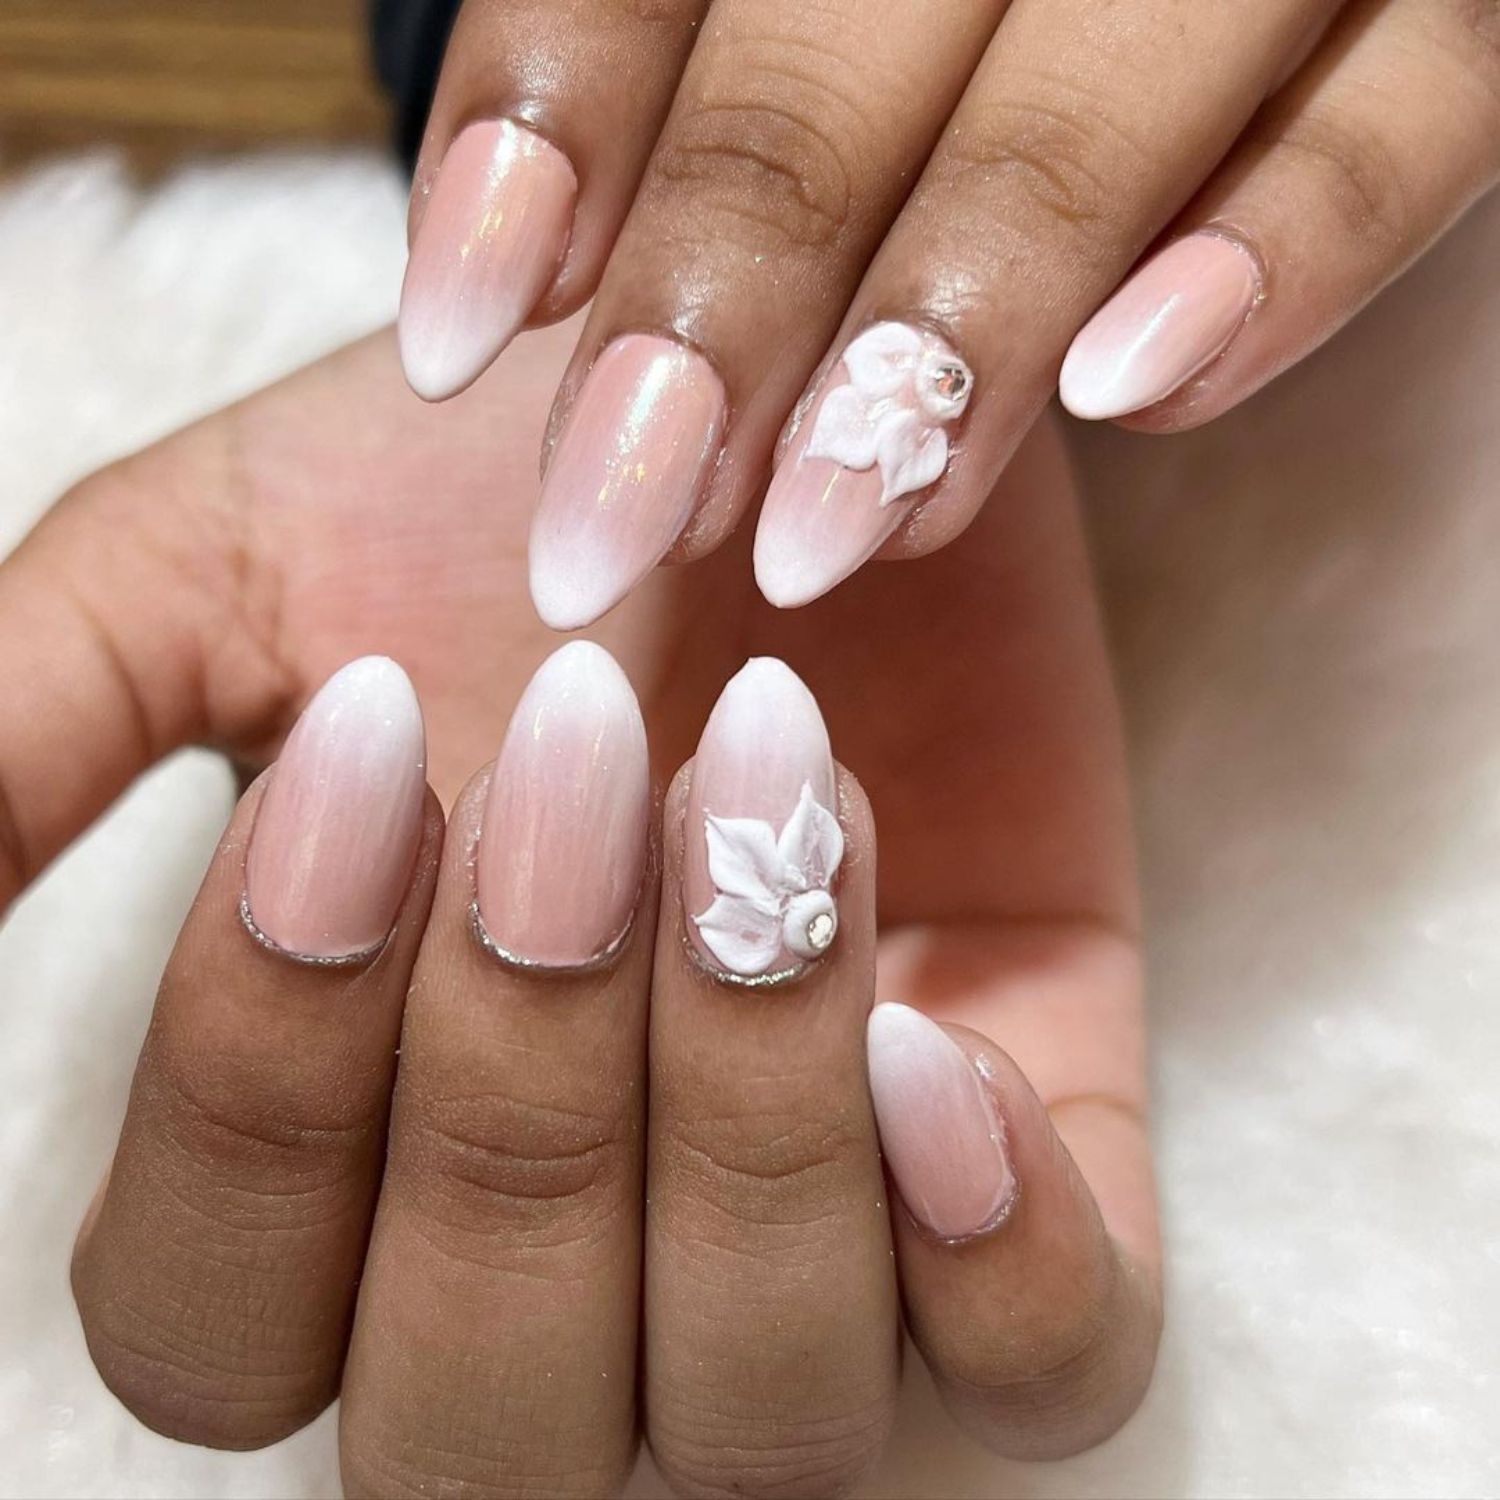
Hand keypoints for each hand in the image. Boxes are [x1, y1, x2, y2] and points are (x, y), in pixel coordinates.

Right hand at [7, 327, 1158, 1489]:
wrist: (785, 406)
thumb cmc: (504, 505)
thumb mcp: (235, 570)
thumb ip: (32, 729)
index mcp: (346, 1185)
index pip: (216, 1326)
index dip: (262, 1074)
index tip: (375, 739)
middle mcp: (573, 1282)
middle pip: (483, 1420)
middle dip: (512, 1091)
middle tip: (578, 751)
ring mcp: (824, 1252)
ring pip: (759, 1408)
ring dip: (744, 1117)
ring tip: (770, 796)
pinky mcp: (1040, 1167)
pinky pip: (1050, 1362)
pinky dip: (1000, 1258)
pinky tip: (942, 1037)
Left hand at [399, 0, 1498, 623]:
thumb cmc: (960, 21)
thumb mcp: (820, 16)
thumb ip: (680, 83)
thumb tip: (524, 289)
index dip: (545, 123)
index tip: (461, 338)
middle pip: (844, 40)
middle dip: (728, 290)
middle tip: (621, 516)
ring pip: (1098, 93)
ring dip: (957, 322)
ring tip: (830, 534)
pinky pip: (1413, 116)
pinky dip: (1294, 246)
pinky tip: (1148, 395)